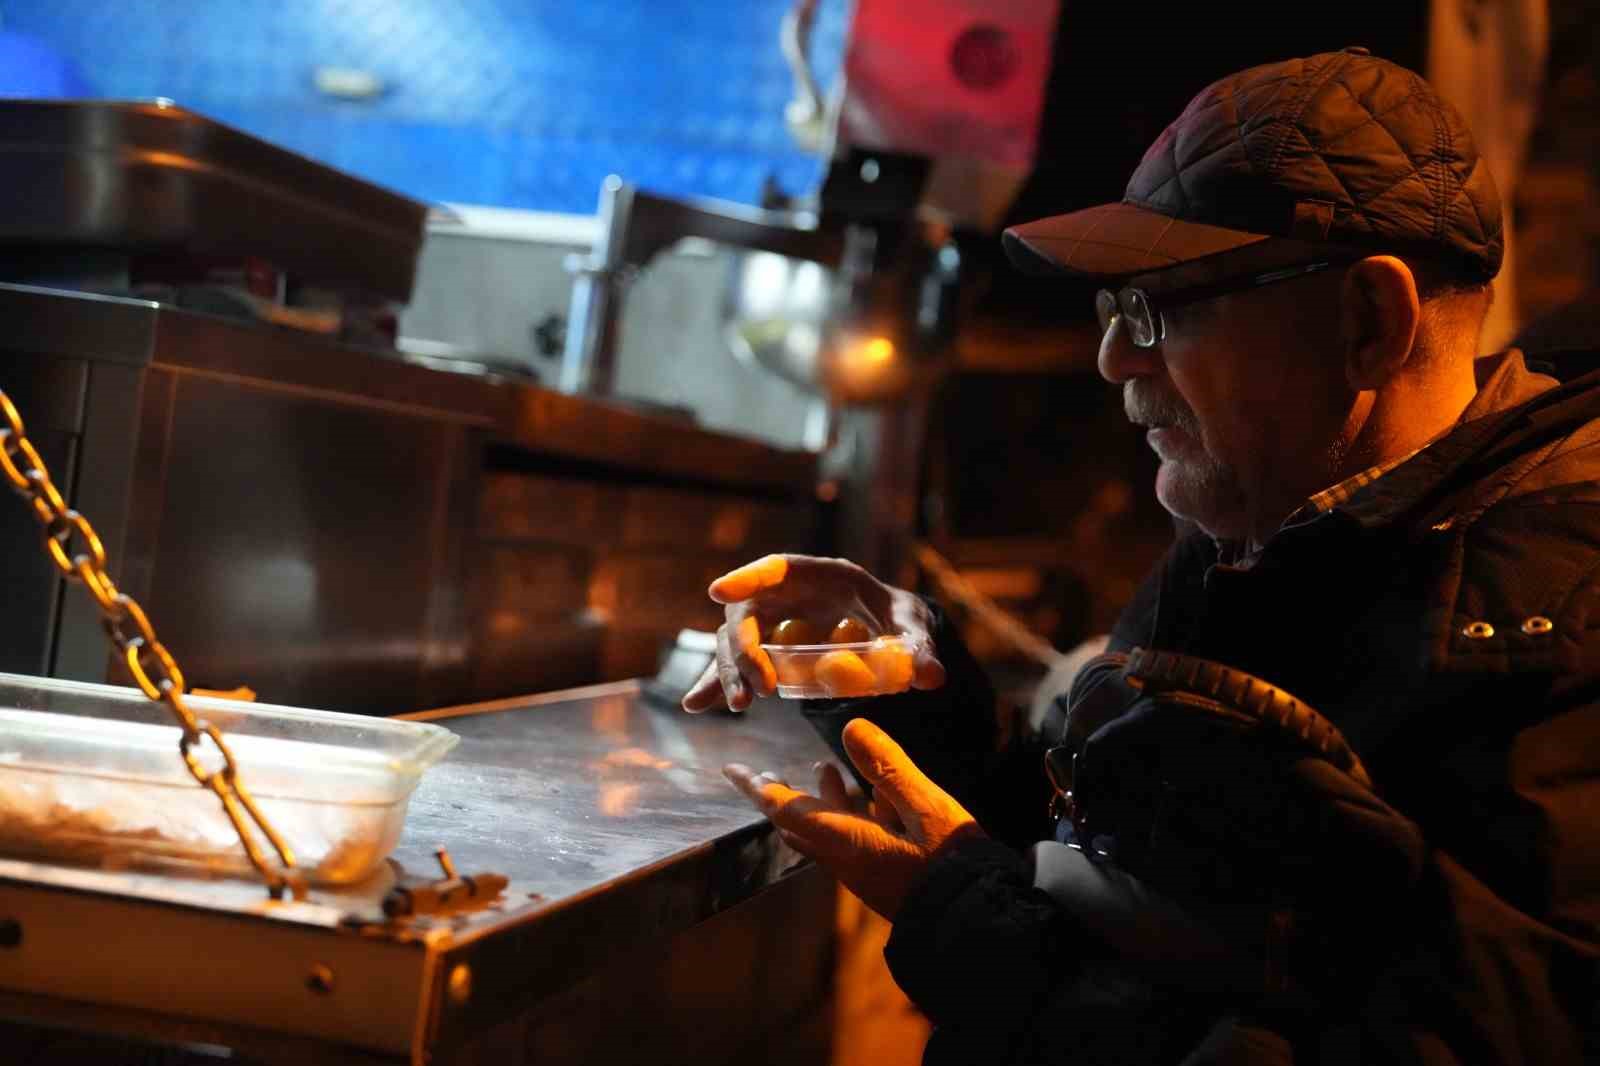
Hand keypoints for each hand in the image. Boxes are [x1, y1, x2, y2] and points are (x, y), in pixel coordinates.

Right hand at [681, 553, 945, 712]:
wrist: (889, 629)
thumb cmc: (898, 617)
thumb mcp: (912, 626)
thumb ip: (919, 647)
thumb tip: (930, 677)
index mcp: (822, 576)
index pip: (779, 569)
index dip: (748, 577)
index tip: (718, 592)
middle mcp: (788, 595)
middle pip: (748, 612)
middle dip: (744, 649)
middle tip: (759, 691)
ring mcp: (773, 622)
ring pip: (734, 641)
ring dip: (728, 672)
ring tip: (739, 707)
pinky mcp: (767, 650)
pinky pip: (735, 665)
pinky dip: (716, 683)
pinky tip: (697, 706)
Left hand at [722, 718, 981, 918]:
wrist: (973, 922)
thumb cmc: (951, 863)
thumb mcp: (925, 807)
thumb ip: (888, 768)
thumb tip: (851, 728)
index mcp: (845, 841)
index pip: (786, 810)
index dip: (758, 788)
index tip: (732, 770)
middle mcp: (845, 859)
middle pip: (799, 824)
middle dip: (783, 794)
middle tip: (769, 771)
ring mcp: (863, 871)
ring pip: (826, 832)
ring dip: (820, 800)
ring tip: (825, 767)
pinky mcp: (881, 877)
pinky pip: (851, 841)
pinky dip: (849, 814)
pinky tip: (874, 801)